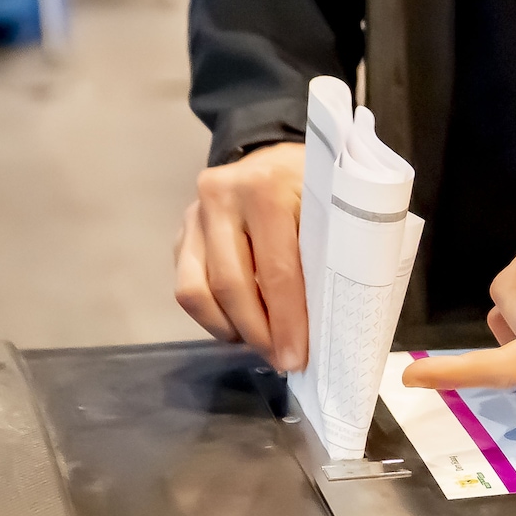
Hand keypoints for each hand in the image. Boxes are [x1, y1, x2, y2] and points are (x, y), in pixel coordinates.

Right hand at [173, 143, 307, 370]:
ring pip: (197, 292)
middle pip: (231, 285)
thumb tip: (329, 324)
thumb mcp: (334, 207)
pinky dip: (214, 317)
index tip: (297, 358)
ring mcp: (194, 215)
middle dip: (259, 333)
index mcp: (266, 188)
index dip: (287, 321)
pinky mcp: (181, 233)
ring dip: (231, 329)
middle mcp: (220, 196)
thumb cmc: (314, 187)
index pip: (276, 270)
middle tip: (282, 359)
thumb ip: (329, 253)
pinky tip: (241, 324)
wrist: (274, 156)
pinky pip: (187, 289)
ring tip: (263, 344)